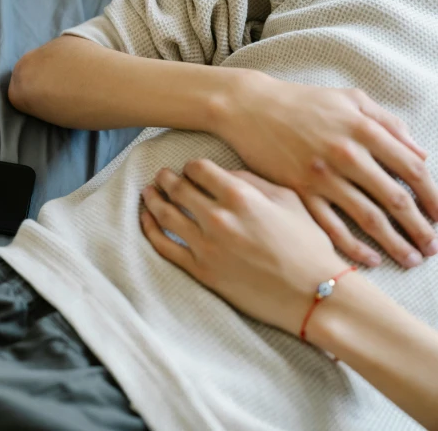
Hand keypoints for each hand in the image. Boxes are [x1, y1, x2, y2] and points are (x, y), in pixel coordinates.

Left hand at [140, 161, 348, 334]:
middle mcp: (218, 218)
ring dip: (152, 199)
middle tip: (161, 175)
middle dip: (166, 178)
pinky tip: (145, 220)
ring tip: (147, 192)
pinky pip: (164, 246)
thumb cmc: (308, 245)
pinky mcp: (200, 270)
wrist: (313, 294)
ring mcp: (205, 245)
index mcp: (240, 196)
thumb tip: (224, 174)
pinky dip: (150, 229)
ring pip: (165, 214)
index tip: (190, 168)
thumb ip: (253, 182)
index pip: (199, 169)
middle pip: (177, 188)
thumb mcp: (288, 201)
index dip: (191, 166)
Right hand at [214, 73, 437, 267]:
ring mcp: (320, 176)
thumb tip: (420, 155)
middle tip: (433, 248)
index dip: (433, 196)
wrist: (250, 107)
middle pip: (395, 200)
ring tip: (411, 259)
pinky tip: (370, 259)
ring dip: (394, 242)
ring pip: (368, 217)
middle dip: (420, 228)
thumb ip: (388, 123)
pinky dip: (352, 246)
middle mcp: (346, 154)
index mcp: (363, 129)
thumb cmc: (302, 102)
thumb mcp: (350, 98)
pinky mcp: (297, 191)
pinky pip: (330, 225)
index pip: (411, 170)